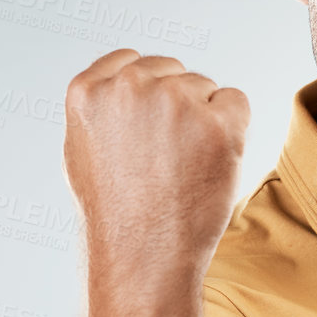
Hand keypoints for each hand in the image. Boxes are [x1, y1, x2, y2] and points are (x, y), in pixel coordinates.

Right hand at [63, 50, 250, 281]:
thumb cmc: (115, 214)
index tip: (146, 129)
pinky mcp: (217, 122)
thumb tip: (121, 83)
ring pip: (205, 88)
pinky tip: (210, 163)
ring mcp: (175, 101)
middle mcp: (129, 87)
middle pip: (173, 71)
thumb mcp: (80, 151)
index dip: (146, 95)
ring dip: (204, 120)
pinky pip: (236, 103)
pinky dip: (232, 130)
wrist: (144, 256)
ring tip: (183, 167)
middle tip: (166, 157)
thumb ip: (100, 108)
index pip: (131, 60)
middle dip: (176, 105)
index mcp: (88, 91)